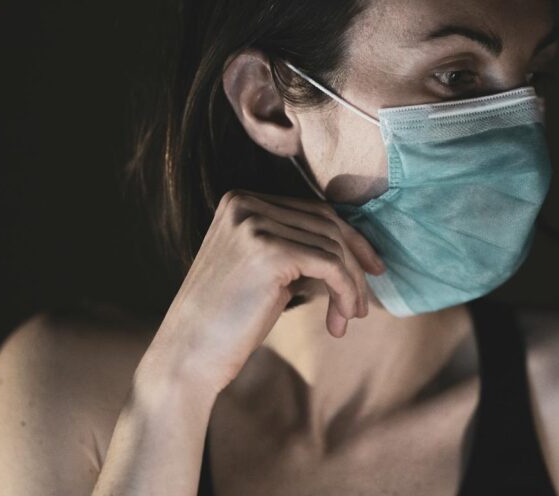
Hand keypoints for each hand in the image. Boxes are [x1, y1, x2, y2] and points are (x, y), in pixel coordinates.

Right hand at [137, 189, 384, 397]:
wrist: (187, 356)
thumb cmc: (228, 320)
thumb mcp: (262, 269)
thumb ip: (296, 247)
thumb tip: (354, 245)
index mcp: (240, 201)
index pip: (313, 211)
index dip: (349, 239)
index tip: (371, 268)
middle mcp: (245, 204)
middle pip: (327, 224)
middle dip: (356, 261)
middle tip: (365, 301)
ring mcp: (255, 225)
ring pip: (333, 247)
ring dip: (350, 286)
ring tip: (349, 318)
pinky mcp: (270, 252)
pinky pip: (331, 266)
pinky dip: (345, 293)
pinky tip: (340, 322)